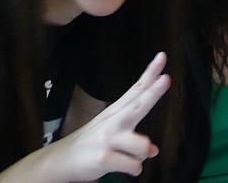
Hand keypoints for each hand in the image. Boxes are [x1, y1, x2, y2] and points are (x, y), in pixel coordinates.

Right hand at [44, 53, 168, 179]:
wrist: (61, 160)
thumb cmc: (90, 145)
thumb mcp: (111, 133)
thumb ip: (135, 139)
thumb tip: (154, 150)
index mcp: (116, 112)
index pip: (136, 89)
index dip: (150, 73)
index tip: (162, 57)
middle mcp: (113, 122)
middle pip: (138, 105)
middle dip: (153, 93)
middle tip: (166, 79)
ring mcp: (107, 139)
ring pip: (143, 146)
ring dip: (141, 156)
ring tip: (128, 157)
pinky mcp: (104, 158)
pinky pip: (134, 166)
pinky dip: (132, 170)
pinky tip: (120, 166)